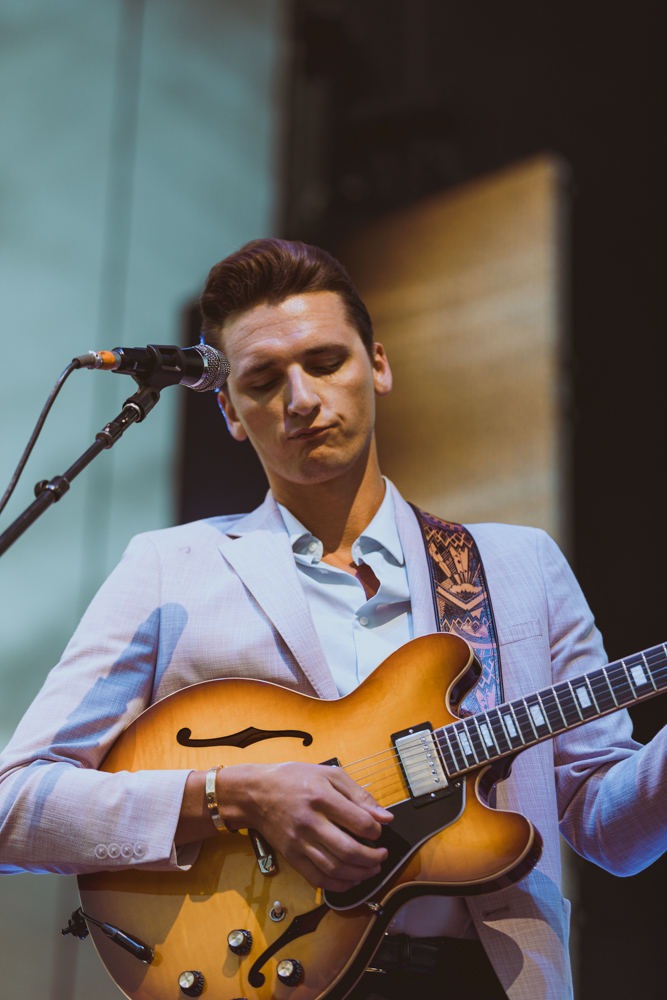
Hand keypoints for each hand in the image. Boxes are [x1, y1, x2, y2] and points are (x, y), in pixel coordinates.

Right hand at [217, 761, 392, 891]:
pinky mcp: (292, 856)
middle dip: (373, 858)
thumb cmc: (293, 779)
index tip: (379, 831)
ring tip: (371, 869)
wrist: (255, 792)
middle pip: (349, 850)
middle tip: (382, 856)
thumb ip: (359, 794)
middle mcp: (310, 822)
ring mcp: (299, 842)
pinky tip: (351, 880)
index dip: (376, 830)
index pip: (359, 822)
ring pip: (335, 868)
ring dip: (360, 874)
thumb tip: (384, 816)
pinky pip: (317, 878)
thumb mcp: (329, 774)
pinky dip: (338, 884)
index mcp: (322, 797)